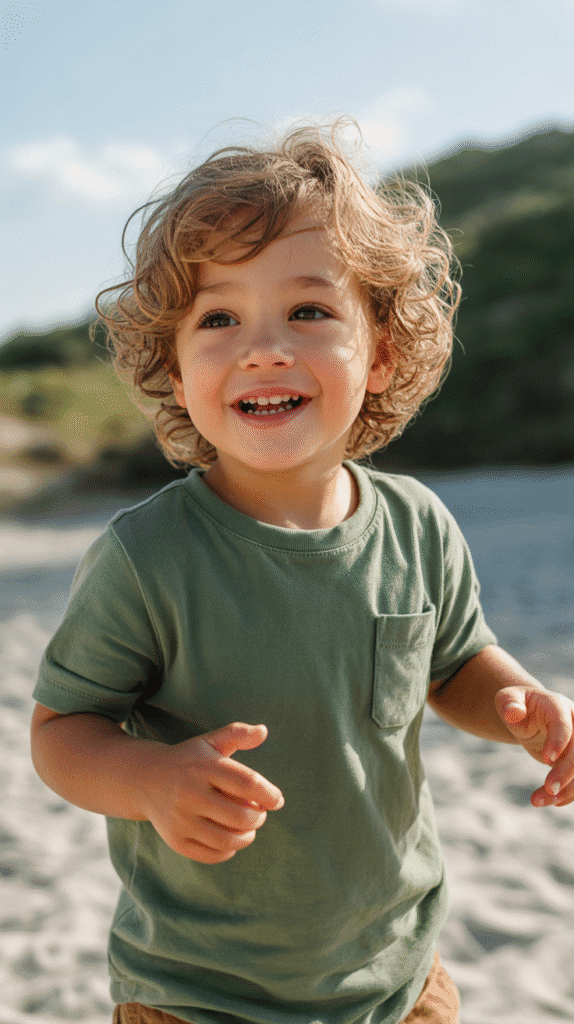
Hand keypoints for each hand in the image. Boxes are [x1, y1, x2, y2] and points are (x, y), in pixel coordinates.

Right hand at [142, 722, 283, 861]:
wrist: (144, 779)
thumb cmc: (188, 760)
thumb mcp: (210, 742)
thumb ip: (237, 733)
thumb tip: (264, 731)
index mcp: (204, 766)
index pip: (247, 783)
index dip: (269, 794)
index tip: (277, 800)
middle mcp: (190, 793)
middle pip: (241, 816)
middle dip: (259, 817)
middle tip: (260, 813)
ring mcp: (181, 819)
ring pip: (228, 839)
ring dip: (248, 836)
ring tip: (249, 828)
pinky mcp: (175, 840)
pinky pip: (212, 854)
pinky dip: (229, 850)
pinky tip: (231, 839)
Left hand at [496, 687, 573, 806]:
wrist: (529, 713)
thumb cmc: (517, 705)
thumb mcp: (507, 699)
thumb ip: (508, 703)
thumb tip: (513, 713)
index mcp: (558, 706)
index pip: (564, 725)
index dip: (558, 742)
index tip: (547, 760)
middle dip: (566, 772)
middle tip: (549, 790)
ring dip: (568, 789)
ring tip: (539, 801)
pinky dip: (569, 793)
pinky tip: (551, 802)